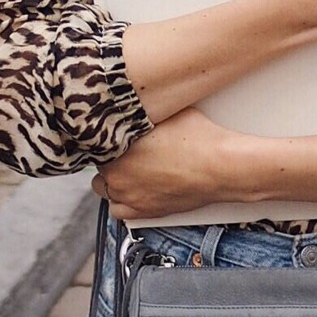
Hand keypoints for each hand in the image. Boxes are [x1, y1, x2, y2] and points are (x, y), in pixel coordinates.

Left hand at [92, 109, 244, 220]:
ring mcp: (130, 195)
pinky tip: (132, 191)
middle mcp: (117, 174)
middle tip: (125, 150)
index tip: (115, 133)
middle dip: (110, 157)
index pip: (97, 140)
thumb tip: (138, 104)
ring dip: (112, 180)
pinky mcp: (145, 211)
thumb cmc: (199, 138)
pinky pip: (118, 211)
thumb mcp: (166, 111)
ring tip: (128, 170)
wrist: (220, 166)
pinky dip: (121, 202)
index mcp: (117, 146)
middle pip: (99, 164)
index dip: (107, 136)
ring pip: (104, 189)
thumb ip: (144, 111)